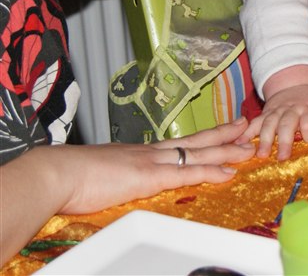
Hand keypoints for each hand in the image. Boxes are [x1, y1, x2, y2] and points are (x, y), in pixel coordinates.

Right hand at [1, 119, 254, 262]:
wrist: (57, 173)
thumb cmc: (73, 177)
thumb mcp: (106, 173)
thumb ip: (122, 176)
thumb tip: (126, 181)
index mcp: (142, 152)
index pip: (183, 142)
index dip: (207, 137)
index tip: (227, 130)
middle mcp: (153, 152)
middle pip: (198, 140)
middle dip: (227, 134)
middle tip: (250, 126)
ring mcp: (153, 162)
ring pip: (199, 152)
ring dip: (228, 150)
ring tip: (251, 146)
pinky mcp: (150, 177)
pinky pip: (187, 173)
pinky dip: (210, 171)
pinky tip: (228, 173)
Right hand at [240, 69, 307, 159]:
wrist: (294, 84)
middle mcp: (292, 110)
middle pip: (287, 124)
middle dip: (284, 139)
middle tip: (282, 157)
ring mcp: (276, 112)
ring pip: (268, 124)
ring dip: (264, 139)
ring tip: (260, 155)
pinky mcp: (264, 114)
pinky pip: (254, 123)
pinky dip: (246, 133)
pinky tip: (239, 144)